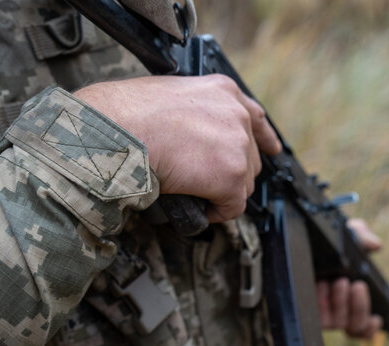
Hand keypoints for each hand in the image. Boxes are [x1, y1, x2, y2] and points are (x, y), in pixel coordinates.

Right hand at [74, 75, 281, 221]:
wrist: (115, 130)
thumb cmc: (126, 115)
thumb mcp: (171, 97)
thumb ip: (196, 113)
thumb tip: (198, 140)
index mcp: (223, 91)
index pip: (256, 115)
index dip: (264, 137)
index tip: (272, 149)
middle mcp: (236, 115)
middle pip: (249, 158)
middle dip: (229, 172)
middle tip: (203, 180)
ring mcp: (237, 145)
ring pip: (241, 184)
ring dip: (220, 192)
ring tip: (193, 190)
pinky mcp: (230, 175)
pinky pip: (232, 206)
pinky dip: (216, 211)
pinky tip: (197, 205)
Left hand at [316, 218, 382, 338]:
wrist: (297, 239)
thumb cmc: (323, 242)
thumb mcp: (344, 235)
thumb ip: (361, 237)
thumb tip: (375, 244)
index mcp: (351, 297)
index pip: (364, 326)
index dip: (371, 326)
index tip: (376, 317)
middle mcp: (338, 308)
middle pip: (356, 325)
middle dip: (359, 306)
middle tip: (354, 285)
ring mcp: (322, 312)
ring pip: (340, 322)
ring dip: (341, 301)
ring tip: (337, 281)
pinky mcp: (306, 311)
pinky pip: (320, 320)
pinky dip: (324, 304)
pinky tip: (323, 287)